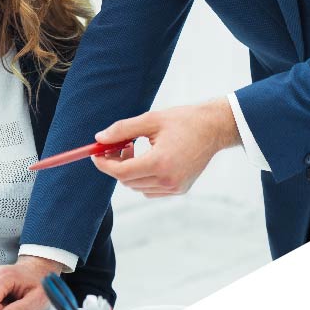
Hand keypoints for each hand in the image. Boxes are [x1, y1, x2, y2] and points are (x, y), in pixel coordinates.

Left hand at [91, 97, 240, 196]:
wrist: (213, 129)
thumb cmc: (183, 121)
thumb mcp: (151, 120)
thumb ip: (123, 129)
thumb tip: (99, 138)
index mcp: (160, 162)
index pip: (122, 172)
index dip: (104, 164)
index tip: (96, 154)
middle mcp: (168, 180)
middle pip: (127, 181)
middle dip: (116, 164)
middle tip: (115, 145)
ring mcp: (175, 187)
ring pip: (137, 186)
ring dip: (129, 171)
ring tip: (134, 148)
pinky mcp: (180, 190)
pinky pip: (150, 190)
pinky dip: (142, 178)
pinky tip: (148, 159)